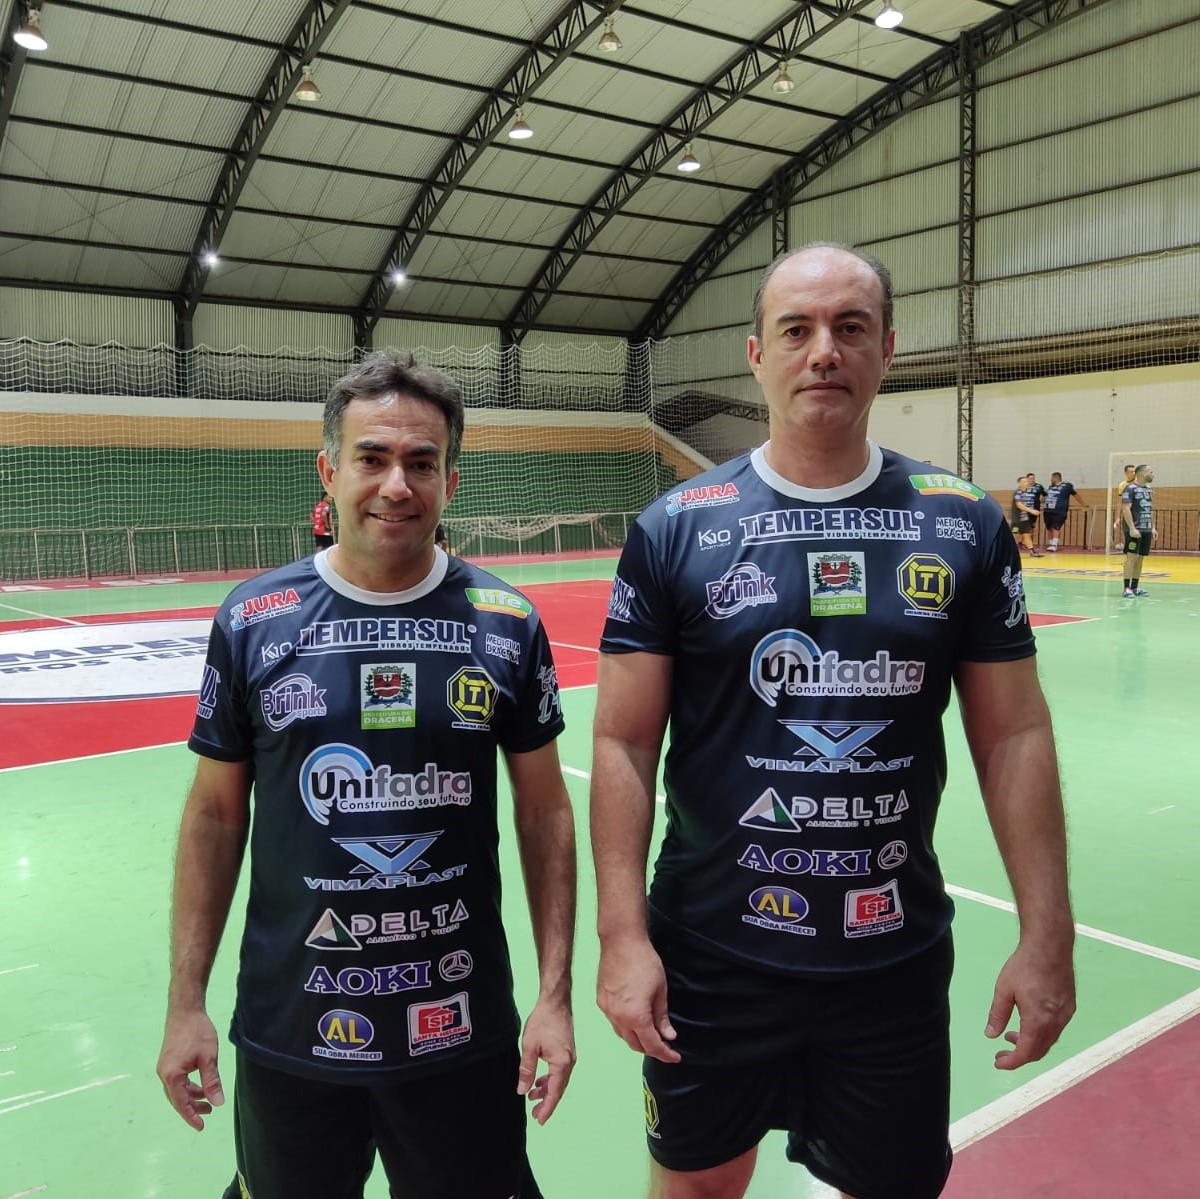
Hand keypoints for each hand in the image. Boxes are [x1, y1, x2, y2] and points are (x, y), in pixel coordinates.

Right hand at [156, 1007, 224, 1129]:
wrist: (185, 1010)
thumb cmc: (197, 1031)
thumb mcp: (208, 1057)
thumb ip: (211, 1081)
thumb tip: (217, 1102)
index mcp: (172, 1075)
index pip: (180, 1103)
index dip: (191, 1116)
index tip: (201, 1126)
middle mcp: (164, 1073)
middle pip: (177, 1098)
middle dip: (192, 1108)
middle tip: (209, 1112)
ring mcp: (165, 1067)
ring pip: (177, 1090)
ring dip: (191, 1097)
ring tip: (208, 1100)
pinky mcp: (169, 1061)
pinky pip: (178, 1081)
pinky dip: (188, 1086)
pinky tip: (200, 1085)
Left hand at [517, 997, 575, 1124]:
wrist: (555, 1002)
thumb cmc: (543, 1021)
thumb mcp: (529, 1046)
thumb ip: (527, 1070)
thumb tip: (522, 1090)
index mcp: (562, 1063)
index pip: (554, 1092)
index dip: (547, 1108)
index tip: (540, 1120)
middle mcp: (569, 1062)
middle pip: (558, 1089)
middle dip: (547, 1103)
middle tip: (535, 1115)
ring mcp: (569, 1056)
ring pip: (558, 1080)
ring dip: (547, 1090)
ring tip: (533, 1098)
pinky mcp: (566, 1051)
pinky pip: (559, 1071)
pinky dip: (549, 1079)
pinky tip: (539, 1081)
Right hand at [596, 934, 679, 1063]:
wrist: (621, 941)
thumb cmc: (644, 962)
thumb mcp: (660, 990)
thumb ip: (662, 1016)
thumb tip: (668, 1035)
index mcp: (635, 1016)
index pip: (651, 1045)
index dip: (665, 1053)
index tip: (675, 1057)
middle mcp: (618, 1018)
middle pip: (635, 1044)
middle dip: (651, 1048)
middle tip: (665, 1046)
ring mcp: (606, 1010)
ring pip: (623, 1035)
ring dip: (637, 1039)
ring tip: (651, 1033)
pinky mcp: (600, 1001)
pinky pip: (614, 1022)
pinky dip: (626, 1027)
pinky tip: (635, 1019)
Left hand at [985, 935, 1075, 1070]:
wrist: (1050, 946)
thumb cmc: (1024, 965)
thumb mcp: (1003, 989)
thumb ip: (997, 1015)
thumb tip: (991, 1035)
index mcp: (1038, 1021)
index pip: (1025, 1053)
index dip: (1011, 1062)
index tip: (998, 1063)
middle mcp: (1055, 1022)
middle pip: (1039, 1051)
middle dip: (1020, 1056)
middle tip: (1002, 1053)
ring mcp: (1065, 1015)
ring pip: (1049, 1041)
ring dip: (1031, 1044)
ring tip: (1011, 1036)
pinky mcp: (1070, 1006)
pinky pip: (1056, 1029)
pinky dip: (1042, 1034)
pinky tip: (1029, 1023)